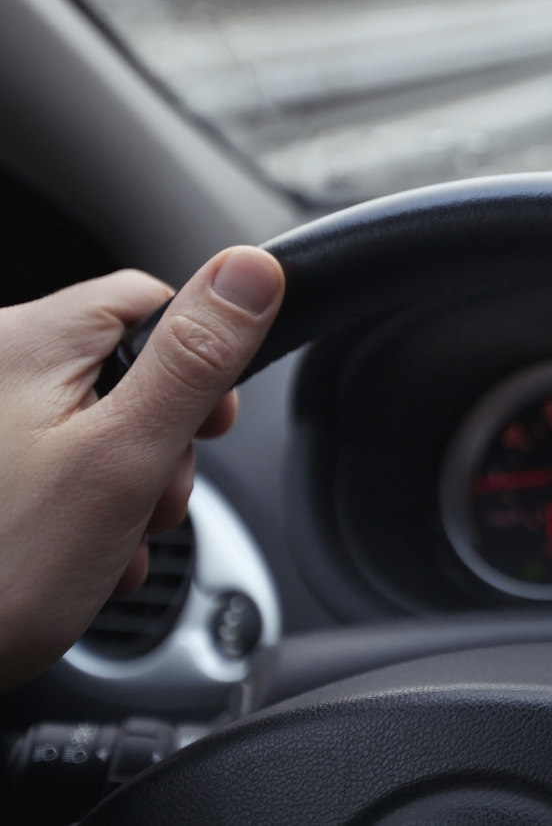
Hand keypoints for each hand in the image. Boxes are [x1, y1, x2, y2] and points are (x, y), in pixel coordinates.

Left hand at [0, 247, 282, 689]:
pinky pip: (48, 463)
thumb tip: (251, 270)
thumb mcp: (123, 460)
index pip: (153, 301)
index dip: (201, 365)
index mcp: (24, 340)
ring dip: (123, 488)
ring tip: (108, 545)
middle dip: (160, 445)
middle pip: (125, 370)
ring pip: (93, 425)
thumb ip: (194, 360)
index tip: (206, 429)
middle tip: (148, 504)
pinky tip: (75, 557)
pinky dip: (77, 508)